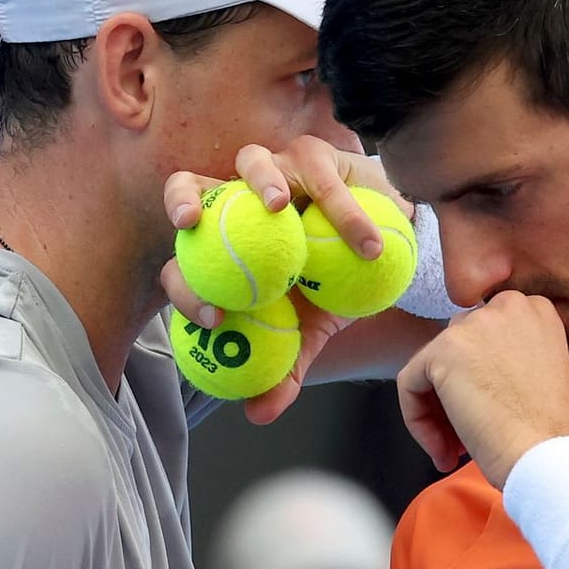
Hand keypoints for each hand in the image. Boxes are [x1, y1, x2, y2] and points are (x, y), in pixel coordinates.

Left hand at [162, 135, 411, 423]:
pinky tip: (366, 243)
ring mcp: (274, 171)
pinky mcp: (315, 156)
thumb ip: (284, 365)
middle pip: (190, 186)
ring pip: (250, 160)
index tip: (213, 316)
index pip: (181, 258)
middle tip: (192, 225)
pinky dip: (343, 209)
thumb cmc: (335, 290)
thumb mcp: (311, 333)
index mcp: (222, 245)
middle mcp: (237, 201)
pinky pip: (322, 177)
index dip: (181, 282)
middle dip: (181, 200)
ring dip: (259, 179)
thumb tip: (257, 413)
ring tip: (279, 206)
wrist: (387, 255)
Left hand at [395, 291, 568, 485]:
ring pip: (431, 366)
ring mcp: (474, 324)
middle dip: (454, 395)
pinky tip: (443, 451)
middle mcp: (507, 305)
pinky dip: (417, 420)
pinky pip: (409, 383)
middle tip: (464, 438)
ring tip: (454, 452)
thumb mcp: (537, 375)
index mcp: (534, 311)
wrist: (549, 455)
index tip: (489, 414)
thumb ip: (503, 360)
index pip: (484, 338)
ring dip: (437, 412)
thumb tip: (464, 374)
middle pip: (457, 348)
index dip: (479, 380)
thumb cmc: (550, 432)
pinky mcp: (445, 349)